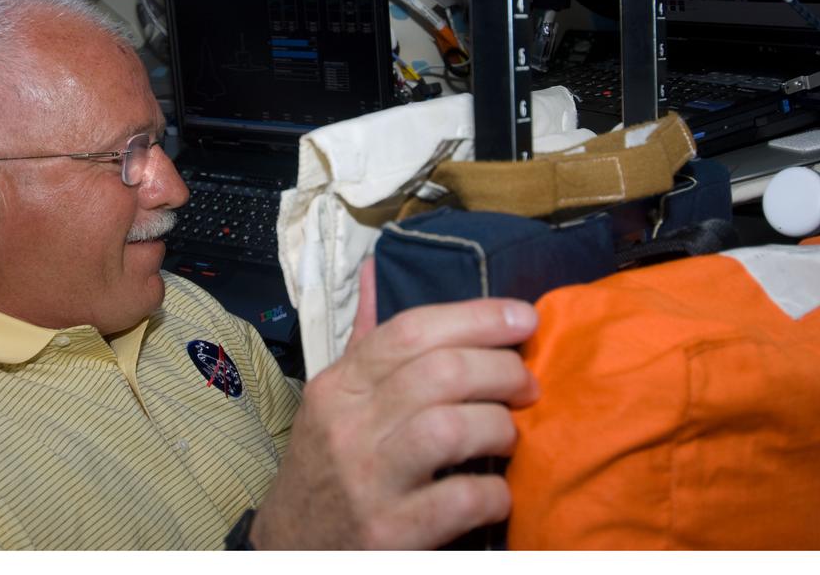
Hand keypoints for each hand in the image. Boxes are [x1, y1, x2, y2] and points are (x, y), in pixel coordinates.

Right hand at [250, 258, 539, 548]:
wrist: (291, 554)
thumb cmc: (325, 471)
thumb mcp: (331, 402)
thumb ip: (365, 342)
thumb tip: (375, 272)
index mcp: (339, 387)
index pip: (410, 330)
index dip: (476, 317)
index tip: (525, 318)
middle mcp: (347, 427)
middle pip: (440, 372)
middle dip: (501, 370)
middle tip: (528, 384)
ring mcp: (366, 481)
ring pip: (450, 427)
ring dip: (499, 426)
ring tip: (511, 435)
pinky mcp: (387, 534)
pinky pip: (459, 499)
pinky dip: (493, 493)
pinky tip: (497, 493)